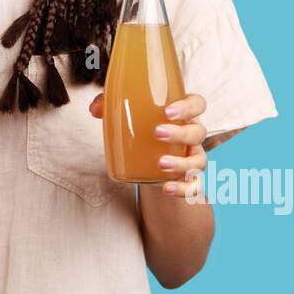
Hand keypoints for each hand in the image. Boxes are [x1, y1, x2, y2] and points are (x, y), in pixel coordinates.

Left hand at [89, 92, 208, 199]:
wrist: (151, 163)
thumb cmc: (143, 130)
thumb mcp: (130, 116)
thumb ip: (112, 106)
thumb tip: (95, 109)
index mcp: (183, 115)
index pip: (197, 104)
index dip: (188, 106)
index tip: (168, 110)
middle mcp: (192, 135)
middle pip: (197, 132)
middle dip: (179, 133)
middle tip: (157, 132)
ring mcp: (192, 158)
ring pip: (198, 161)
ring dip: (181, 163)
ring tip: (161, 164)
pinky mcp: (188, 179)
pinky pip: (194, 187)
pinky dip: (183, 189)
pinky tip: (166, 188)